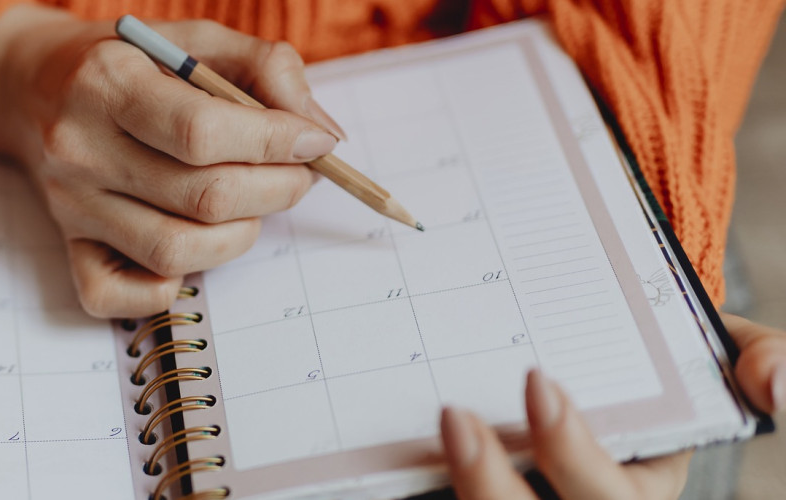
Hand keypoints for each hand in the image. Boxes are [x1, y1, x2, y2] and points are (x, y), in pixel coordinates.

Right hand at [0, 6, 341, 316]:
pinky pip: (115, 296)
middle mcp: (81, 147)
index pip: (203, 132)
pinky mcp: (67, 244)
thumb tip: (321, 135)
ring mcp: (71, 204)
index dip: (276, 143)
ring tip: (250, 205)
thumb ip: (265, 69)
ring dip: (238, 236)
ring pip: (175, 251)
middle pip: (202, 197)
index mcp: (108, 82)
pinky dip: (164, 289)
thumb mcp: (194, 39)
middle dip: (276, 190)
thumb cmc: (127, 63)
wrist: (31, 85)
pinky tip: (189, 248)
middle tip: (296, 175)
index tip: (315, 143)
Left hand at [439, 314, 785, 498]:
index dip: (573, 453)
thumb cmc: (666, 362)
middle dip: (493, 484)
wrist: (610, 362)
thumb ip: (760, 355)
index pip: (609, 497)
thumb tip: (775, 383)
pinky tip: (398, 463)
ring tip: (439, 426)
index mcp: (639, 494)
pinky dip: (432, 488)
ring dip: (465, 489)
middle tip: (456, 414)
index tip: (537, 380)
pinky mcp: (483, 499)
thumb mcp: (723, 352)